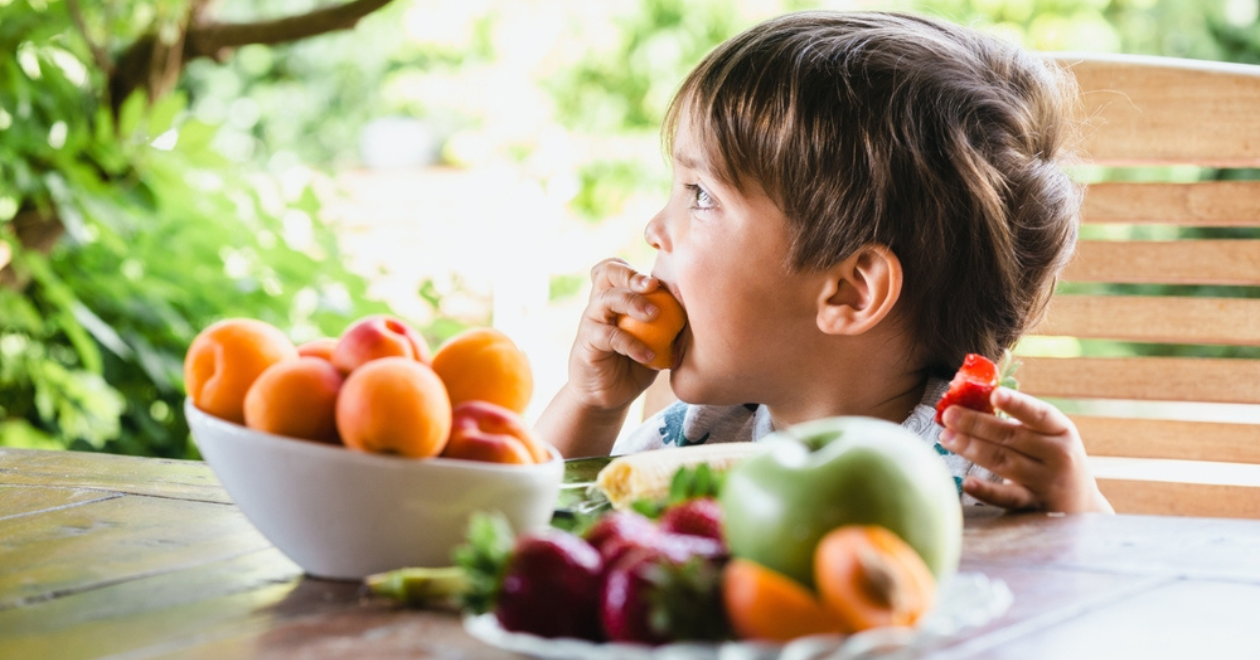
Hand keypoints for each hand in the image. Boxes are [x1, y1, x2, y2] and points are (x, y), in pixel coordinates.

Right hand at [565, 258, 663, 412]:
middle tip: (654, 287)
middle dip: (632, 275)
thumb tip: (705, 308)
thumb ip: (671, 323)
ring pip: (606, 299)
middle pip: (607, 273)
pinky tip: (649, 356)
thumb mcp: (658, 341)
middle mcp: (600, 305)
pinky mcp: (587, 344)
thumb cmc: (637, 364)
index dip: (632, 267)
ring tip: (655, 315)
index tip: (657, 280)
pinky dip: (631, 343)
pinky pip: (608, 335)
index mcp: (615, 298)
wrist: (609, 397)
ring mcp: (591, 322)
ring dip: (632, 302)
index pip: (615, 268)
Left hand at [938, 387, 1113, 513]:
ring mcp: (1046, 481)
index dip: (1017, 404)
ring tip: (946, 437)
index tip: (994, 394)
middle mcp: (1057, 455)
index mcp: (1061, 430)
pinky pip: (1007, 497)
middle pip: (1011, 437)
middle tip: (948, 415)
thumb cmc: (1053, 459)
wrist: (1082, 505)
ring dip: (971, 447)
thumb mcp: (1050, 437)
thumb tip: (969, 402)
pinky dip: (986, 491)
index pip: (1039, 414)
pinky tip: (966, 483)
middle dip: (975, 424)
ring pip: (1003, 462)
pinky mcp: (1034, 505)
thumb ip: (1019, 422)